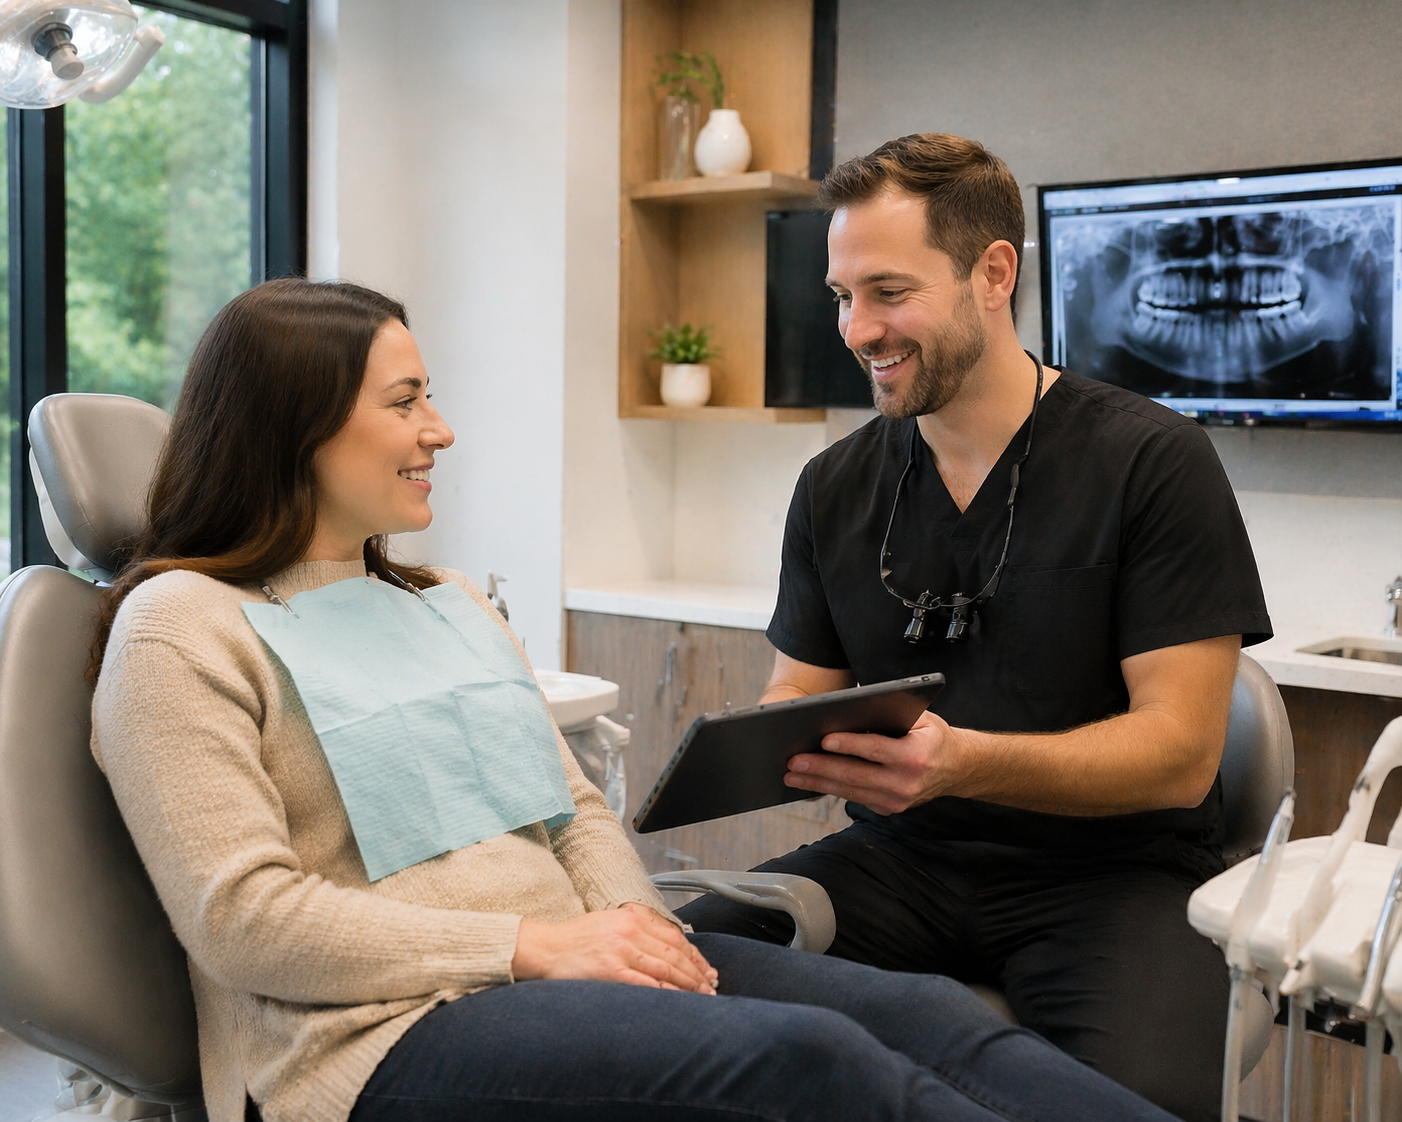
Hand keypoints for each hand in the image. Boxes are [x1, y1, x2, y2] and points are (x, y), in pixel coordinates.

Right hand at [511, 902, 717, 993]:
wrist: (544, 947)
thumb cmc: (575, 939)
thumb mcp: (609, 922)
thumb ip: (637, 930)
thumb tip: (667, 949)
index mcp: (631, 917)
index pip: (674, 936)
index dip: (695, 954)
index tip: (706, 968)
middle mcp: (629, 931)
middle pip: (675, 953)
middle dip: (697, 971)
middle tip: (711, 985)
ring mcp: (621, 950)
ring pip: (666, 969)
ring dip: (688, 984)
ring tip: (702, 995)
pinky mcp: (610, 970)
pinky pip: (646, 984)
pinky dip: (666, 993)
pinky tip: (678, 1001)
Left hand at [783, 710, 961, 814]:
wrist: (956, 768)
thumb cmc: (932, 736)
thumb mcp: (921, 718)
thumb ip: (891, 714)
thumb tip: (849, 710)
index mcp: (915, 757)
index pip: (875, 749)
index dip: (849, 745)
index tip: (823, 740)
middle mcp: (906, 784)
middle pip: (855, 775)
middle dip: (821, 768)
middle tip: (793, 760)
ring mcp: (897, 801)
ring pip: (850, 790)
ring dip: (817, 782)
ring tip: (792, 773)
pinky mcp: (888, 809)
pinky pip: (854, 797)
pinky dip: (830, 789)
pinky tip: (810, 782)